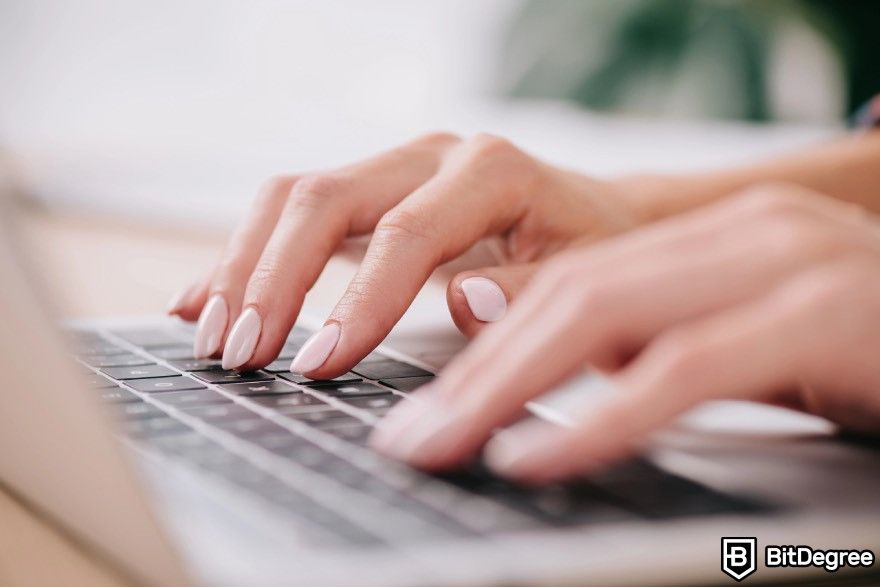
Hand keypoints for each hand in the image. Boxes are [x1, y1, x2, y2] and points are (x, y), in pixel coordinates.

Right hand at [168, 133, 641, 373]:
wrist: (596, 218)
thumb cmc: (593, 253)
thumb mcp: (587, 282)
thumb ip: (529, 293)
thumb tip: (461, 300)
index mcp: (491, 172)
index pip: (406, 234)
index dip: (357, 302)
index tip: (317, 367)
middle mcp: (432, 156)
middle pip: (326, 199)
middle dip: (273, 279)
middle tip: (241, 354)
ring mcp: (395, 168)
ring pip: (294, 197)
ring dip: (244, 265)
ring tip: (212, 335)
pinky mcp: (372, 192)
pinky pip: (292, 212)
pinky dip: (245, 255)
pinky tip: (203, 296)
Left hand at [371, 184, 879, 482]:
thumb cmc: (865, 360)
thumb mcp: (739, 349)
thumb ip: (645, 342)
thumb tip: (524, 347)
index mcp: (711, 240)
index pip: (568, 283)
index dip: (485, 346)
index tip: (423, 407)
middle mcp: (740, 236)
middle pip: (570, 296)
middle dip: (477, 374)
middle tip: (410, 439)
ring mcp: (786, 265)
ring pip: (608, 316)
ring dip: (509, 390)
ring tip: (441, 446)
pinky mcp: (824, 315)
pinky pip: (687, 368)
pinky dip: (602, 416)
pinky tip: (536, 458)